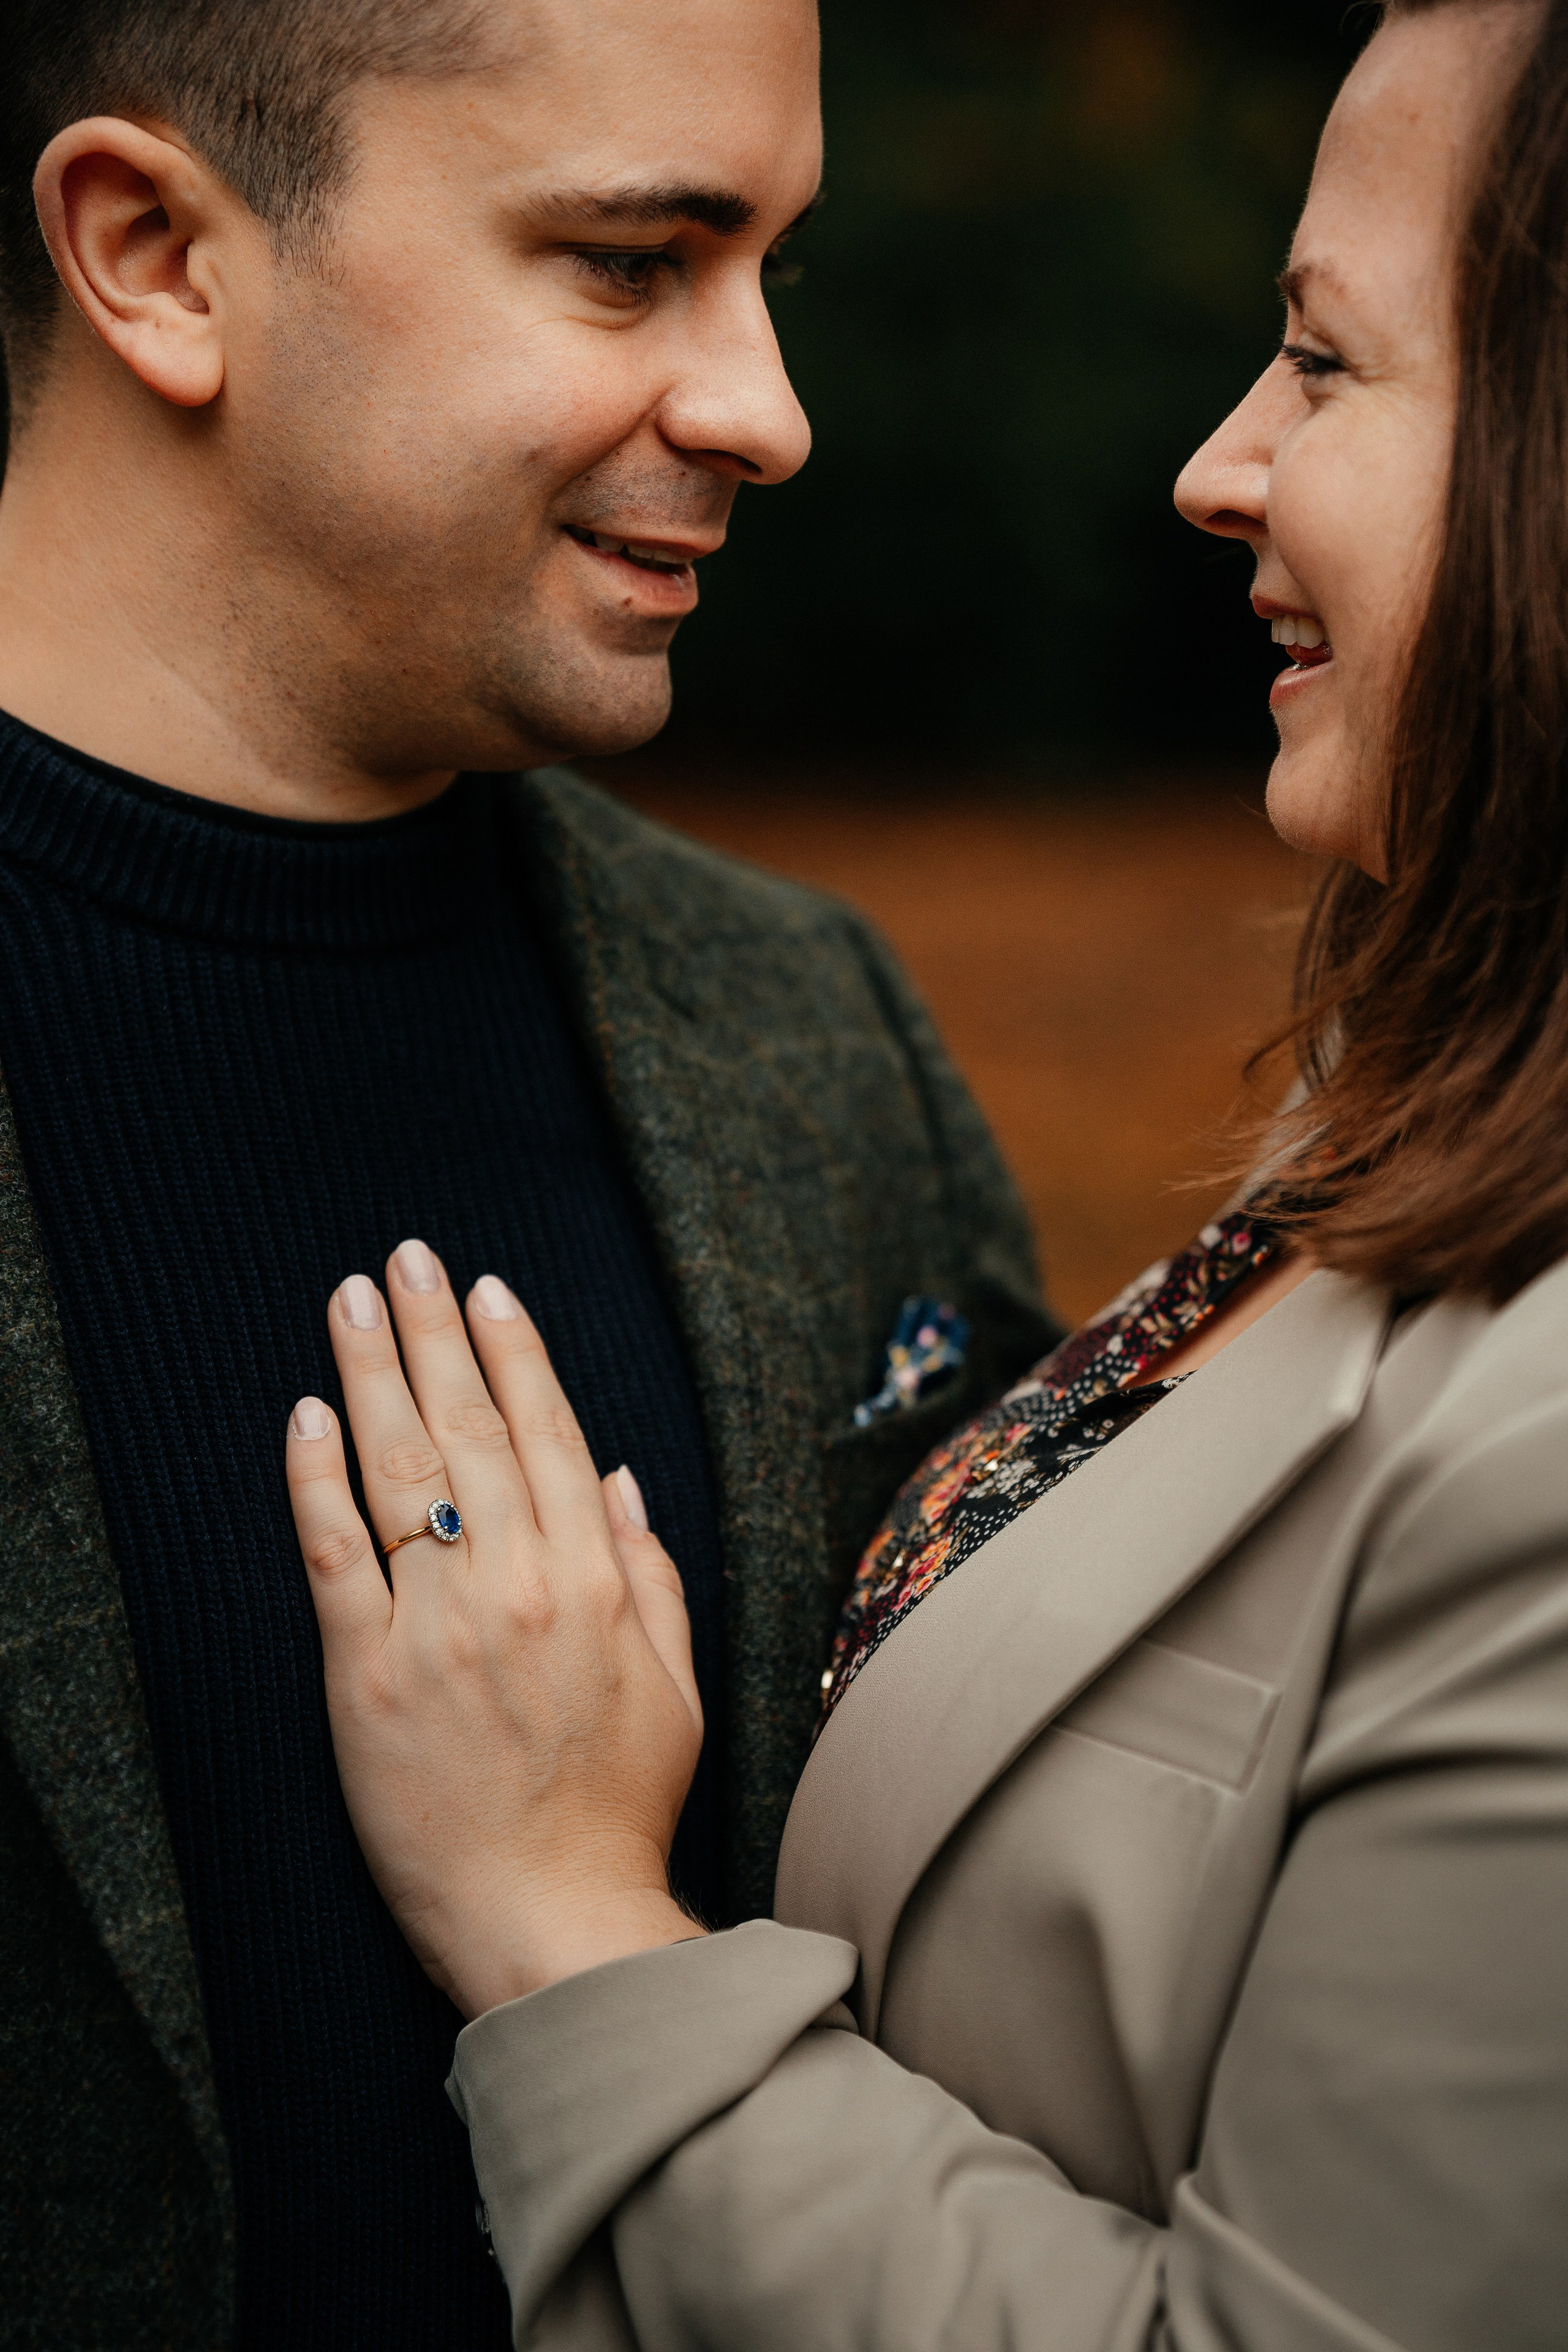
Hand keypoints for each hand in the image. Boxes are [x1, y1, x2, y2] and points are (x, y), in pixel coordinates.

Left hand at [285, 1238, 704, 2018]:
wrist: (552, 1919)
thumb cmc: (621, 1809)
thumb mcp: (675, 1686)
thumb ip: (653, 1574)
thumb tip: (624, 1477)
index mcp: (594, 1581)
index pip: (549, 1436)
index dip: (515, 1353)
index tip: (487, 1290)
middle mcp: (517, 1585)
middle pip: (468, 1429)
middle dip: (436, 1332)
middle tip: (408, 1258)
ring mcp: (437, 1626)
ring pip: (399, 1469)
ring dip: (372, 1371)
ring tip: (352, 1301)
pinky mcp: (365, 1675)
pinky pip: (334, 1555)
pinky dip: (316, 1479)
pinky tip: (306, 1414)